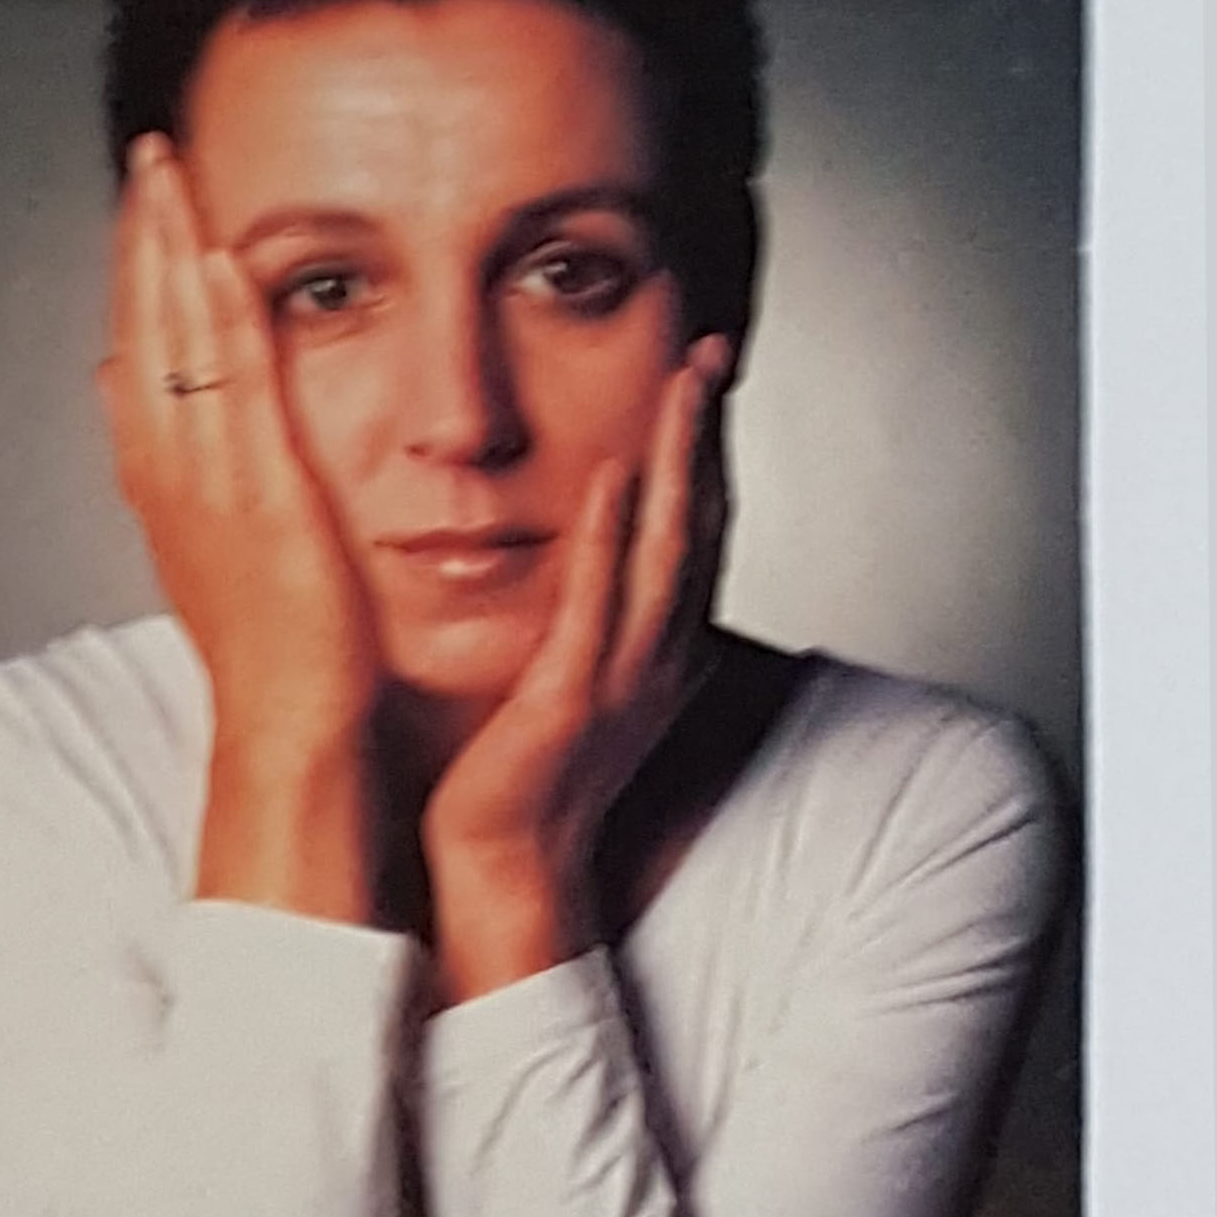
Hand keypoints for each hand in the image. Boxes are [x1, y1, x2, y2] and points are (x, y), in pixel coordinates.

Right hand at [98, 134, 381, 918]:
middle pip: (143, 329)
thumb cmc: (275, 650)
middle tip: (149, 156)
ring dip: (171, 251)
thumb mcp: (210, 549)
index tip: (146, 206)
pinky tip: (221, 256)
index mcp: (166, 483)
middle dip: (143, 238)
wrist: (292, 728)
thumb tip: (131, 395)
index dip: (139, 275)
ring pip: (177, 344)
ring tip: (172, 171)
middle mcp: (172, 475)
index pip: (140, 352)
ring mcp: (211, 483)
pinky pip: (235, 388)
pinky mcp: (262, 497)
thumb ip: (177, 471)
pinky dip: (222, 321)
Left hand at [422, 335, 730, 999]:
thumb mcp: (572, 685)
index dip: (703, 451)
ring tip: (682, 384)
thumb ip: (590, 624)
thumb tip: (593, 572)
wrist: (505, 868)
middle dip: (706, 434)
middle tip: (711, 349)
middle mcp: (658, 657)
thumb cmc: (527, 779)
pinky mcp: (571, 697)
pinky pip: (597, 603)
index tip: (699, 376)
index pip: (692, 531)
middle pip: (700, 524)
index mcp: (657, 651)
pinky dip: (609, 536)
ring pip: (667, 550)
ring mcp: (622, 677)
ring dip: (678, 462)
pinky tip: (613, 474)